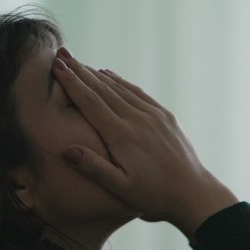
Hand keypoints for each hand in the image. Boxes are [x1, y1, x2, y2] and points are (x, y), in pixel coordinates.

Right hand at [52, 47, 237, 237]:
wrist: (193, 193)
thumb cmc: (154, 196)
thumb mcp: (121, 188)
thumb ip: (94, 168)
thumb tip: (67, 150)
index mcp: (123, 136)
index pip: (90, 102)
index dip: (71, 82)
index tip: (56, 65)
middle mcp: (137, 119)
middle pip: (102, 89)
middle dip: (79, 70)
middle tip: (61, 54)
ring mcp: (153, 115)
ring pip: (119, 87)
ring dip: (96, 73)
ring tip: (79, 62)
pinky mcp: (164, 115)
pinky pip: (137, 92)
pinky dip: (120, 81)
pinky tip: (108, 75)